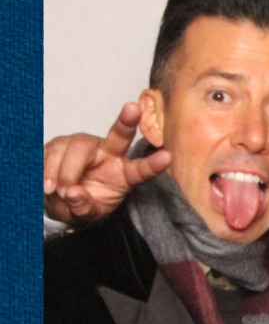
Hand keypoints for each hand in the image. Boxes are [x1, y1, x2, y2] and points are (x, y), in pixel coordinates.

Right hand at [43, 102, 170, 224]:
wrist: (58, 201)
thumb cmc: (82, 205)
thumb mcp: (87, 214)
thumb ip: (83, 207)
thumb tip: (73, 193)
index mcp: (123, 174)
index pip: (141, 169)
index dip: (153, 164)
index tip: (167, 157)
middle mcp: (108, 154)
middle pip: (118, 136)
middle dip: (127, 121)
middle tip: (132, 109)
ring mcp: (85, 146)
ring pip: (75, 148)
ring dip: (64, 172)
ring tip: (55, 191)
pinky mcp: (62, 144)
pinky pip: (52, 151)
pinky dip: (46, 169)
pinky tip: (46, 184)